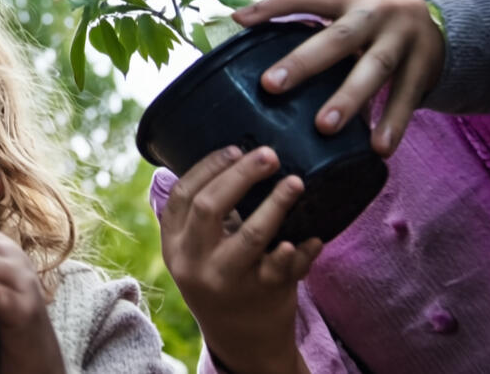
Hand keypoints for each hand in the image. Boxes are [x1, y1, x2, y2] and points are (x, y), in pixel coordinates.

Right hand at [160, 147, 319, 373]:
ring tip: (296, 182)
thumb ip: (204, 216)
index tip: (235, 148)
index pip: (182, 195)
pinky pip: (287, 264)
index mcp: (175, 246)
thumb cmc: (221, 279)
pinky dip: (303, 248)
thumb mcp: (197, 253)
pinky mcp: (262, 295)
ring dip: (277, 204)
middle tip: (269, 155)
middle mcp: (196, 264)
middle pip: (210, 206)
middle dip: (241, 174)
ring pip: (251, 235)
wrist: (241, 341)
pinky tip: (314, 235)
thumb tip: (233, 157)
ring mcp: (229, 281)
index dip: (209, 167)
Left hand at [233, 0, 442, 155]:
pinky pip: (407, 99)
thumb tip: (240, 23)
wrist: (440, 24)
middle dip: (304, 62)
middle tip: (272, 86)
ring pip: (374, 70)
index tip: (238, 22)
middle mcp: (373, 16)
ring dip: (349, 99)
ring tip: (325, 128)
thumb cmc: (373, 27)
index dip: (271, 7)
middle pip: (337, 38)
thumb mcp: (344, 15)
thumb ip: (304, 22)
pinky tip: (379, 148)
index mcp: (346, 1)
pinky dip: (393, 123)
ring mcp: (401, 42)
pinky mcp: (424, 69)